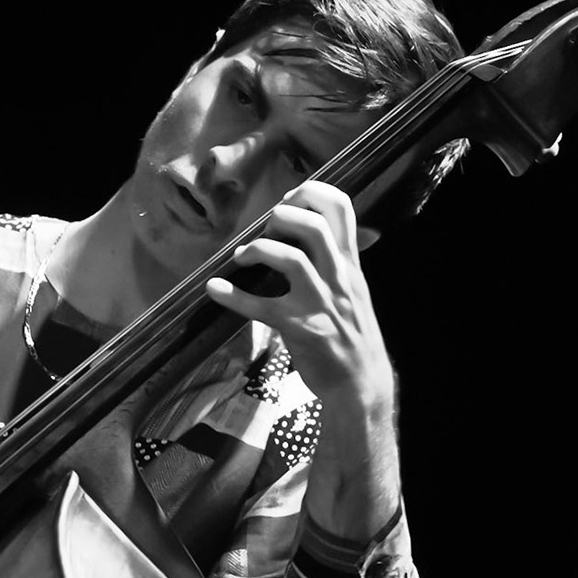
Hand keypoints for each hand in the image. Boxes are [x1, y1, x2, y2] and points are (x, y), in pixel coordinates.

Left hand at [206, 181, 401, 538]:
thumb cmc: (353, 337)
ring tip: (241, 256)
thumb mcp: (354, 293)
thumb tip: (306, 238)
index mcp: (350, 266)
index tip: (289, 198)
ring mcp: (320, 303)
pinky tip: (215, 289)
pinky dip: (233, 296)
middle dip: (282, 216)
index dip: (312, 192)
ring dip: (258, 249)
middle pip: (314, 225)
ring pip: (291, 259)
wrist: (362, 385)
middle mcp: (339, 278)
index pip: (343, 209)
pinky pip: (261, 307)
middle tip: (265, 228)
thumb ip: (335, 265)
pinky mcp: (300, 329)